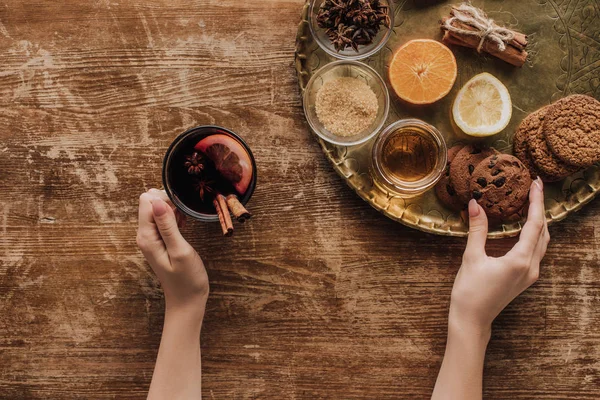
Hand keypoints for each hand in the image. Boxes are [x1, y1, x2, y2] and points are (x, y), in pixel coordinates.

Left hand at [137, 189, 208, 318]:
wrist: (187, 301)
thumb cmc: (187, 279)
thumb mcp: (180, 251)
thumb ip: (168, 225)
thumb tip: (157, 201)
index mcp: (147, 237)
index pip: (147, 201)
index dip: (165, 199)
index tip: (181, 211)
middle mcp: (144, 235)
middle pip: (150, 203)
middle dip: (168, 202)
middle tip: (184, 217)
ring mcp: (151, 238)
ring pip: (157, 210)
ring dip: (172, 210)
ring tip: (185, 222)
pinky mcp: (159, 241)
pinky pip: (163, 220)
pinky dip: (174, 217)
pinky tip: (184, 225)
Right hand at [449, 178, 548, 336]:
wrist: (471, 320)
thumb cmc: (469, 292)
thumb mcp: (471, 257)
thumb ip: (477, 230)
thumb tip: (475, 204)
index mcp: (521, 260)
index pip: (535, 224)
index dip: (536, 202)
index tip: (536, 184)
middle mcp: (531, 267)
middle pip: (544, 231)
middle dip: (540, 209)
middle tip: (534, 188)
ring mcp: (529, 274)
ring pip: (542, 242)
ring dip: (539, 222)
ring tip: (530, 204)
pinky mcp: (524, 278)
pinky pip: (535, 251)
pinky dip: (533, 234)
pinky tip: (523, 227)